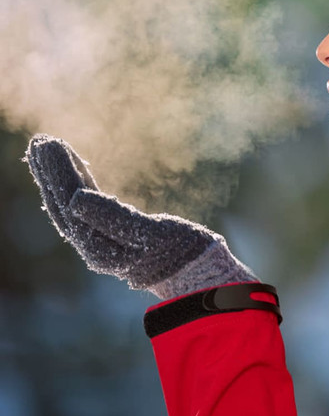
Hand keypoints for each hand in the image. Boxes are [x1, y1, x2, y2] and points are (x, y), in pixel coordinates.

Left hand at [23, 134, 257, 298]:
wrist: (199, 275)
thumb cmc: (181, 254)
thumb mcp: (152, 235)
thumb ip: (114, 219)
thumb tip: (76, 199)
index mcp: (100, 246)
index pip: (70, 202)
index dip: (59, 172)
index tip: (50, 142)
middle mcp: (94, 247)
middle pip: (64, 204)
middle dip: (52, 172)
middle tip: (41, 140)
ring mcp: (102, 243)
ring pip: (72, 205)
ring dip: (60, 177)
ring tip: (49, 148)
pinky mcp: (114, 237)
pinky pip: (87, 208)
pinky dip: (80, 185)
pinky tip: (78, 171)